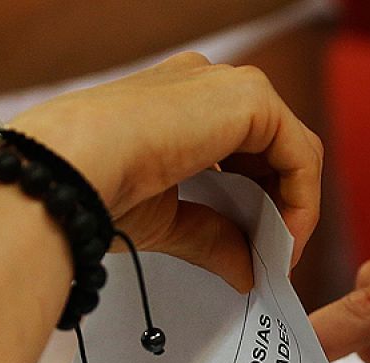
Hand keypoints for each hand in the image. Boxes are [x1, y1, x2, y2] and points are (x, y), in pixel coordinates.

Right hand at [10, 53, 322, 291]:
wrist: (67, 169)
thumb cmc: (92, 188)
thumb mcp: (164, 220)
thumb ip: (211, 237)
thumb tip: (246, 272)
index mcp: (177, 102)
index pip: (238, 148)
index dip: (255, 202)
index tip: (254, 251)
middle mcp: (206, 84)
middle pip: (271, 148)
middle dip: (278, 206)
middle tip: (271, 260)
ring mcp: (229, 85)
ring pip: (291, 149)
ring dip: (293, 208)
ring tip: (277, 258)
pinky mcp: (251, 98)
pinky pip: (301, 154)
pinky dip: (302, 202)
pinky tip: (284, 241)